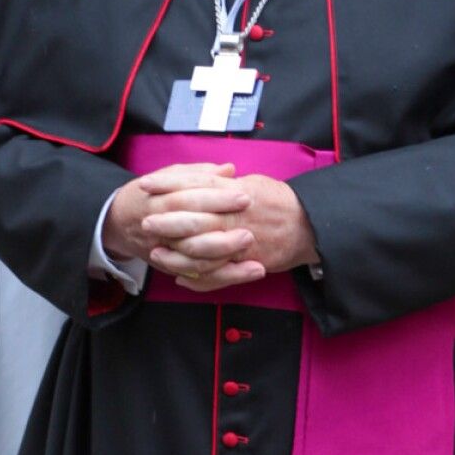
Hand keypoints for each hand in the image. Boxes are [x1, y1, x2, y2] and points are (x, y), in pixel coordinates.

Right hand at [102, 162, 252, 274]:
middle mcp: (159, 225)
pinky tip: (246, 270)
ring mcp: (163, 249)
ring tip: (250, 247)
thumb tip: (230, 169)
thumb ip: (198, 174)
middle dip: (222, 228)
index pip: (189, 196)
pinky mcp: (170, 266)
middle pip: (190, 227)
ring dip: (223, 254)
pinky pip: (197, 276)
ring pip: (193, 257)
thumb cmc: (150, 194)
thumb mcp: (169, 177)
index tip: (244, 196)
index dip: (217, 197)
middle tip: (250, 226)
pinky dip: (222, 275)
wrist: (118, 222)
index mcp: (159, 198)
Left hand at [150, 171, 318, 292]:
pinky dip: (197, 278)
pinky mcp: (246, 262)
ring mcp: (240, 240)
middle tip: (144, 221)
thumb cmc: (281, 202)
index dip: (167, 183)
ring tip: (155, 252)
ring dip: (176, 252)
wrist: (310, 226)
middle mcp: (234, 214)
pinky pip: (217, 273)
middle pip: (193, 216)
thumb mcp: (254, 183)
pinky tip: (179, 277)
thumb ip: (226, 183)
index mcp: (234, 190)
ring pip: (201, 248)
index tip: (145, 184)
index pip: (194, 183)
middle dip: (166, 220)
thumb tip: (205, 177)